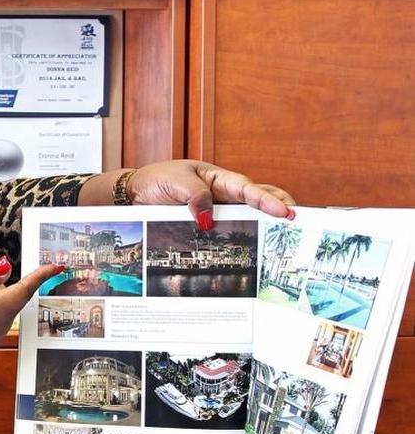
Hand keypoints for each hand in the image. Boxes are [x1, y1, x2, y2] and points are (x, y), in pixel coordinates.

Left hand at [81, 160, 296, 228]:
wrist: (134, 195)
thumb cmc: (156, 181)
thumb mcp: (174, 182)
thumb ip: (194, 196)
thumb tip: (209, 220)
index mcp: (218, 179)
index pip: (247, 189)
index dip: (266, 200)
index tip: (283, 212)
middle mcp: (223, 195)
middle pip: (259, 201)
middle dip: (280, 210)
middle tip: (299, 224)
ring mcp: (217, 212)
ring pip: (249, 218)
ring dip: (266, 228)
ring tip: (285, 241)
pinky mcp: (207, 227)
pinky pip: (228, 234)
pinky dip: (242, 241)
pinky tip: (253, 254)